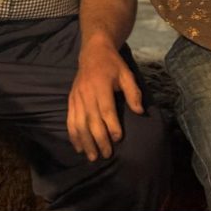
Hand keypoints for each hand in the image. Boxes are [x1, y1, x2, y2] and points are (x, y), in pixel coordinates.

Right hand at [65, 41, 144, 161]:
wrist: (92, 53)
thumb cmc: (113, 65)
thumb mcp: (127, 74)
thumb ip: (133, 93)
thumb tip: (140, 111)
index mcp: (100, 86)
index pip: (106, 110)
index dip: (111, 125)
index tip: (117, 139)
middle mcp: (86, 94)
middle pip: (91, 121)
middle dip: (98, 140)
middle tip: (106, 155)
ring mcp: (76, 99)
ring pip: (78, 124)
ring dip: (84, 142)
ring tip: (92, 156)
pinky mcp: (70, 102)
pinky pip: (70, 121)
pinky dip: (73, 136)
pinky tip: (78, 147)